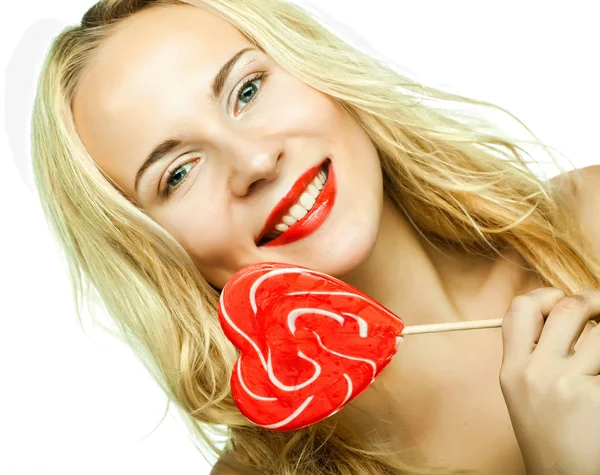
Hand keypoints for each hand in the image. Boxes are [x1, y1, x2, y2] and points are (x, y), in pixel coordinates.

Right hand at [499, 288, 599, 474]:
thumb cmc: (551, 438)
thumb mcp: (524, 394)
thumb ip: (533, 355)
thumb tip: (566, 312)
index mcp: (512, 370)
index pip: (520, 309)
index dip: (545, 295)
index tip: (561, 301)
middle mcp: (535, 374)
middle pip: (566, 308)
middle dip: (592, 301)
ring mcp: (567, 386)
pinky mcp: (599, 399)